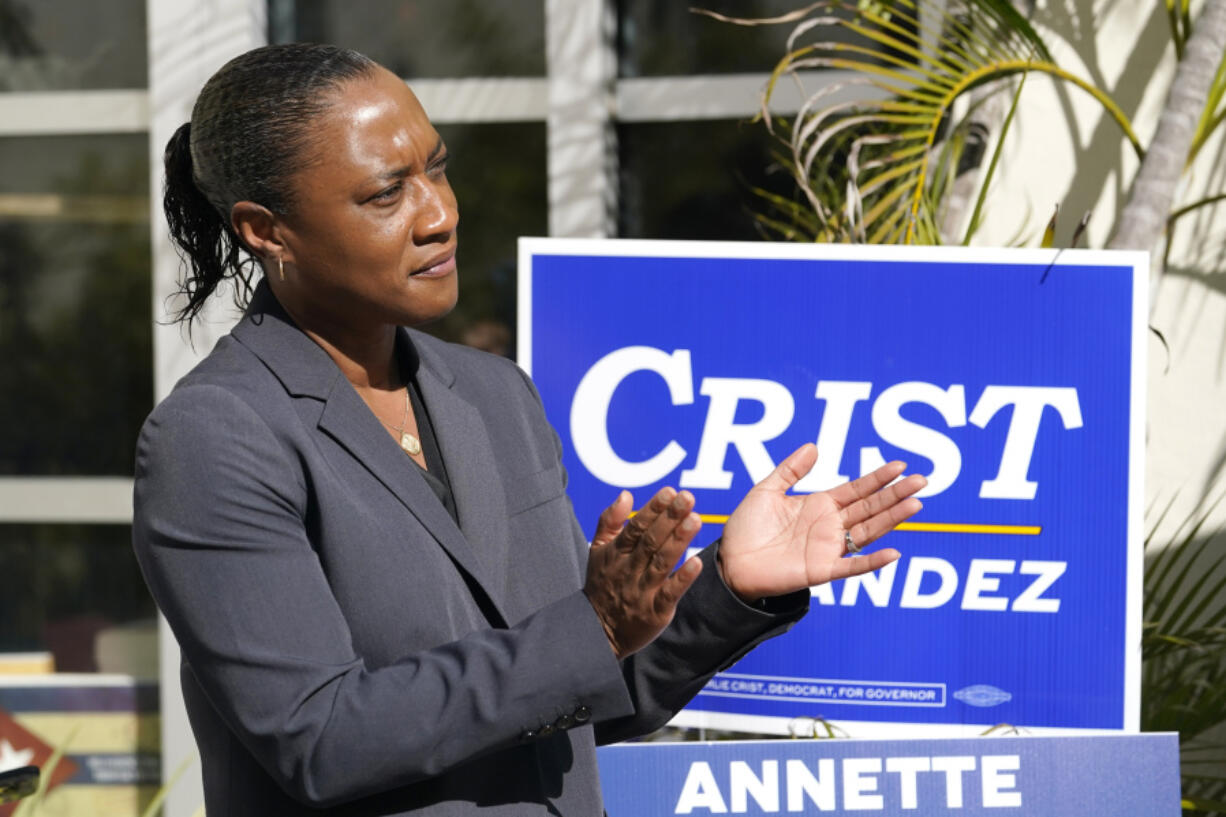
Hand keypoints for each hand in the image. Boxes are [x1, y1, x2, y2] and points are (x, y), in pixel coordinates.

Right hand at [583, 487, 703, 658]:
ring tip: (696, 520)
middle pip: (651, 540)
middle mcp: (629, 569)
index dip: (653, 508)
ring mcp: (642, 591)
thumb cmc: (602, 585)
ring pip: (662, 562)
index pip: (636, 526)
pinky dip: (682, 578)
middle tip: (688, 498)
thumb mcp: (598, 550)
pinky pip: (670, 593)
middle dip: (670, 518)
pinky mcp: (655, 611)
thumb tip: (626, 494)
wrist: (595, 632)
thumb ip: (610, 521)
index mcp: (616, 553)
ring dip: (679, 541)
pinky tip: (697, 563)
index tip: (670, 491)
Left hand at [720, 444, 925, 601]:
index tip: (901, 466)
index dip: (878, 478)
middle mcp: (829, 526)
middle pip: (870, 507)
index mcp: (819, 505)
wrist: (730, 563)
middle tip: (923, 481)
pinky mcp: (821, 571)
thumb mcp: (766, 491)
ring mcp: (828, 548)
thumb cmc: (746, 528)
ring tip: (916, 504)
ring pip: (868, 531)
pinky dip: (872, 562)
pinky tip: (893, 554)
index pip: (857, 489)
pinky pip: (851, 567)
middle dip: (895, 494)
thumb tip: (814, 446)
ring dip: (892, 519)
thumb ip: (790, 470)